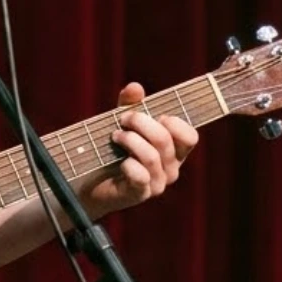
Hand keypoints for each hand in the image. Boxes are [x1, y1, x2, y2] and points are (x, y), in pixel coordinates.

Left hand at [82, 82, 198, 215]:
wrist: (90, 183)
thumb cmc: (112, 150)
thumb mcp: (122, 123)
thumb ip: (130, 104)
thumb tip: (135, 87)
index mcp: (174, 151)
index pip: (190, 136)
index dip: (173, 122)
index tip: (153, 115)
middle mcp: (171, 168)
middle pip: (165, 140)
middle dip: (142, 123)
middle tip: (124, 119)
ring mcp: (157, 183)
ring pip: (152, 156)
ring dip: (130, 140)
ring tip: (115, 135)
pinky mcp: (140, 194)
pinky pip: (140, 176)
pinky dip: (128, 164)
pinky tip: (119, 160)